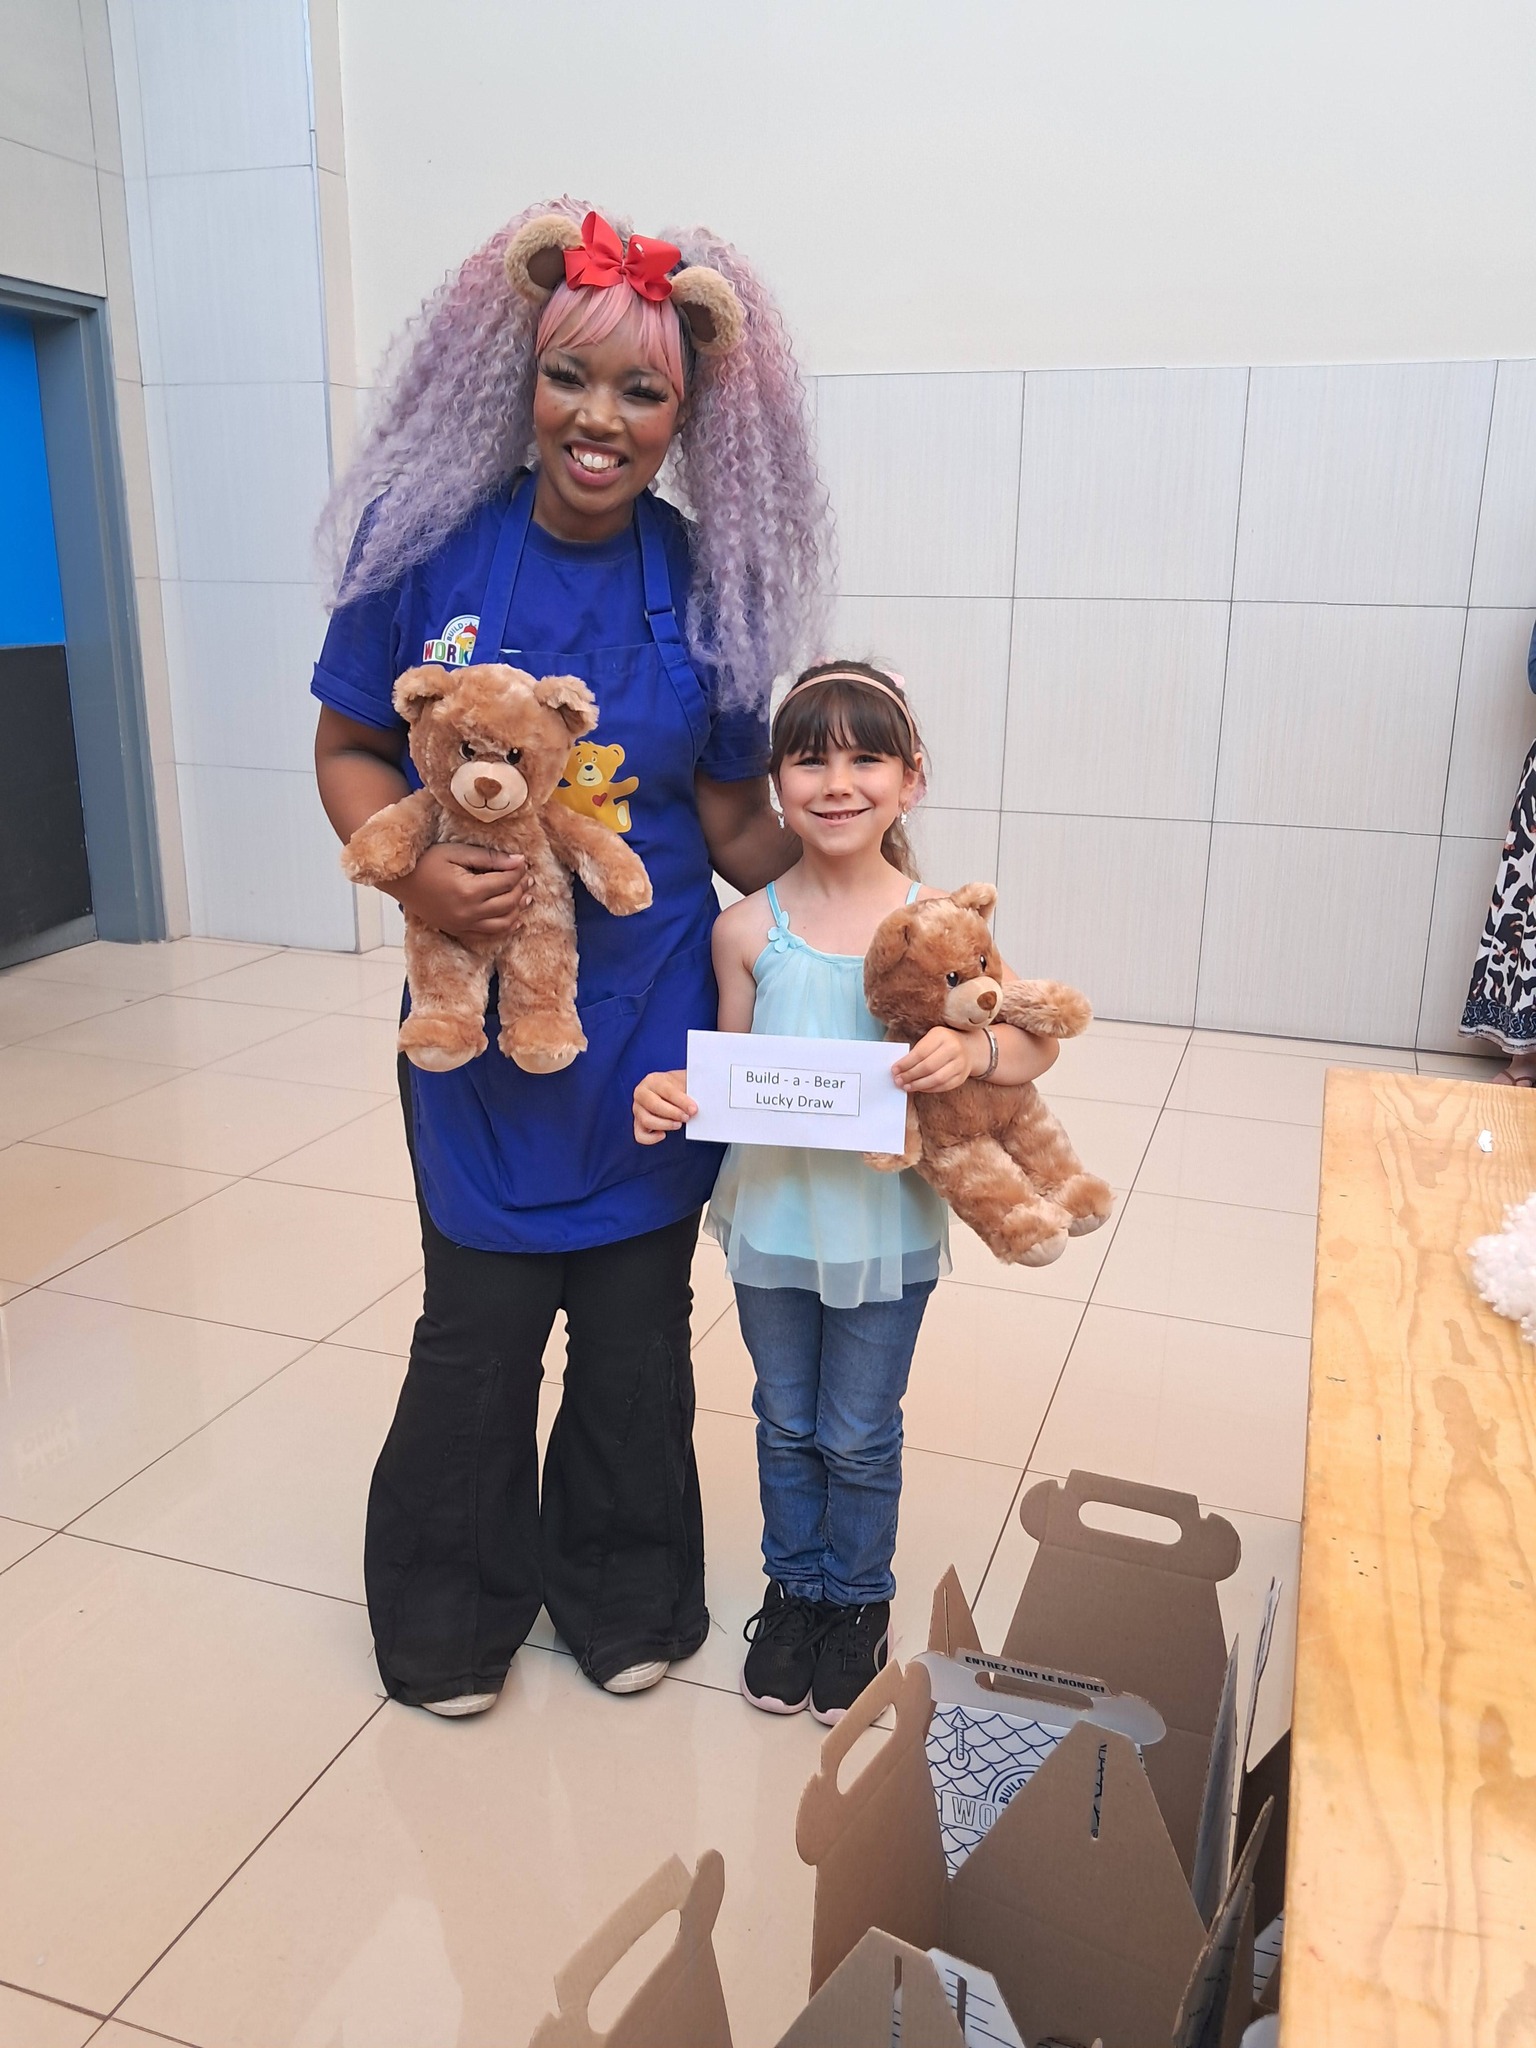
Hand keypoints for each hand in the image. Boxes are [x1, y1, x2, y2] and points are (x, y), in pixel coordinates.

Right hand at [390, 843, 530, 941]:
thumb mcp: (456, 852)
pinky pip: (489, 934)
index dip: (518, 871)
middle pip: (508, 903)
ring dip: (518, 910)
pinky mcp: (458, 930)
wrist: (401, 882)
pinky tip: (515, 919)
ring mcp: (463, 924)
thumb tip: (518, 861)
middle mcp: (468, 912)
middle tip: (528, 878)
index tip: (523, 862)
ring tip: (526, 897)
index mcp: (468, 891)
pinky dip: (506, 928)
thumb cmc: (426, 862)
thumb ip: (489, 858)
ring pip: (503, 923)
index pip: (505, 882)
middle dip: (521, 889)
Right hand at [634, 1069, 695, 1144]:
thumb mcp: (685, 1082)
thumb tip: (703, 1097)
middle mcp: (641, 1093)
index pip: (666, 1091)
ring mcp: (637, 1109)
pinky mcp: (638, 1123)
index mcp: (653, 1080)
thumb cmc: (679, 1087)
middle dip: (673, 1113)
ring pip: (646, 1120)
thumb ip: (691, 1089)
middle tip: (687, 1117)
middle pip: (654, 1105)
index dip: (681, 1101)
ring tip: (678, 1124)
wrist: (673, 1091)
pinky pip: (640, 1135)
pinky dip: (651, 1139)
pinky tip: (663, 1134)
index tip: (694, 1109)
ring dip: (665, 1124)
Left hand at [893, 1026, 985, 1093]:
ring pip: (936, 1079)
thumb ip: (917, 1051)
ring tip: (907, 1086)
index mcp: (942, 1036)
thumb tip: (900, 1068)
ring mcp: (960, 1064)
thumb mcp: (931, 1038)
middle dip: (910, 1075)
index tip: (894, 1070)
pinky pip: (943, 1086)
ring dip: (918, 1085)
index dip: (906, 1063)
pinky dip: (929, 1089)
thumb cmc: (943, 1043)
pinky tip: (919, 1088)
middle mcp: (954, 1049)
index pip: (920, 1052)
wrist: (969, 1048)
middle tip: (899, 1080)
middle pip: (928, 1067)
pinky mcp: (962, 1077)